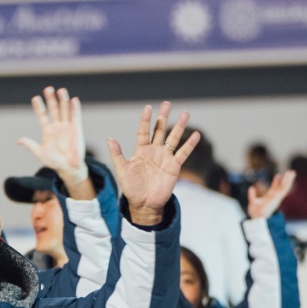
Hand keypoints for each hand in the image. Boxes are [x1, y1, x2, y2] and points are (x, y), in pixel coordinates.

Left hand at [17, 86, 92, 199]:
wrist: (68, 168)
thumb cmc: (55, 161)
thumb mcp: (40, 153)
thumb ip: (30, 145)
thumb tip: (18, 140)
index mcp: (47, 131)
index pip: (42, 116)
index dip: (39, 107)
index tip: (35, 98)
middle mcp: (57, 126)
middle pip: (53, 110)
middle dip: (51, 99)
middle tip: (48, 89)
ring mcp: (67, 127)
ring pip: (64, 110)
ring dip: (63, 101)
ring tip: (60, 91)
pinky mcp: (77, 129)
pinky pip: (75, 117)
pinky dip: (75, 109)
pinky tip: (73, 100)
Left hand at [107, 102, 199, 225]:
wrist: (144, 204)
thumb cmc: (131, 188)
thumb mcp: (122, 170)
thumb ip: (117, 155)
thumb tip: (110, 139)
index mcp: (140, 150)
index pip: (143, 131)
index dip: (146, 120)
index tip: (148, 108)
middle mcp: (154, 151)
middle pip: (160, 130)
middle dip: (163, 117)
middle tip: (167, 103)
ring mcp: (165, 158)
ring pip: (173, 138)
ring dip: (179, 126)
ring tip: (186, 113)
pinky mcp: (174, 166)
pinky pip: (183, 153)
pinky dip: (190, 144)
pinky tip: (196, 135)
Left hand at [247, 170, 295, 219]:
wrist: (257, 218)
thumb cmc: (256, 213)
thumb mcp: (253, 202)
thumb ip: (252, 195)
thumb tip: (251, 187)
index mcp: (269, 197)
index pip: (274, 188)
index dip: (276, 181)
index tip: (278, 175)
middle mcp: (275, 197)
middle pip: (282, 186)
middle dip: (286, 179)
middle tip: (290, 172)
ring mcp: (277, 197)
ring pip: (285, 186)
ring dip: (289, 179)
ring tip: (292, 172)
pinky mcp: (278, 197)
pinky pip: (284, 189)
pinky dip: (287, 183)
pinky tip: (290, 177)